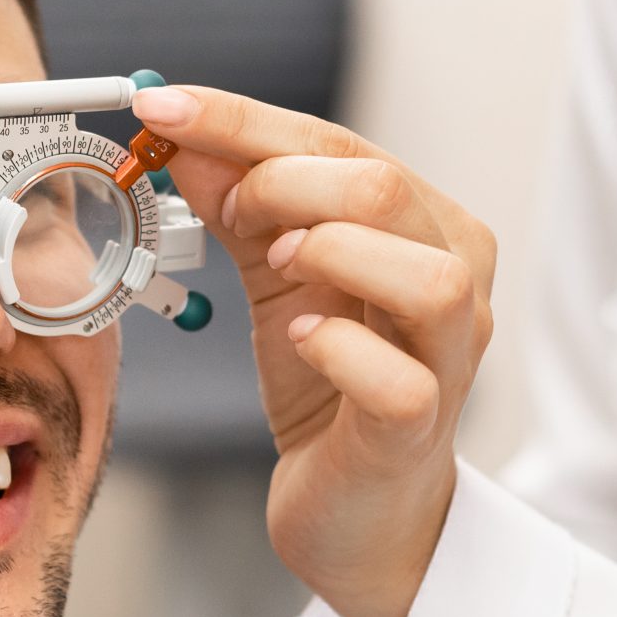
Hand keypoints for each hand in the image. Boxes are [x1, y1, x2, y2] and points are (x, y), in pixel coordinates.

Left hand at [132, 87, 496, 616]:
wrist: (359, 512)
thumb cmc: (330, 388)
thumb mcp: (277, 279)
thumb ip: (239, 205)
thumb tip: (179, 134)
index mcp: (427, 225)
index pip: (341, 145)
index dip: (242, 120)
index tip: (157, 104)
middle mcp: (458, 279)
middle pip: (384, 189)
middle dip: (282, 186)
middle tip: (231, 218)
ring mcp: (447, 358)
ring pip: (426, 277)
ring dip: (328, 254)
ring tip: (276, 269)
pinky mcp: (417, 430)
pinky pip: (398, 381)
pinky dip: (337, 348)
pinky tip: (299, 340)